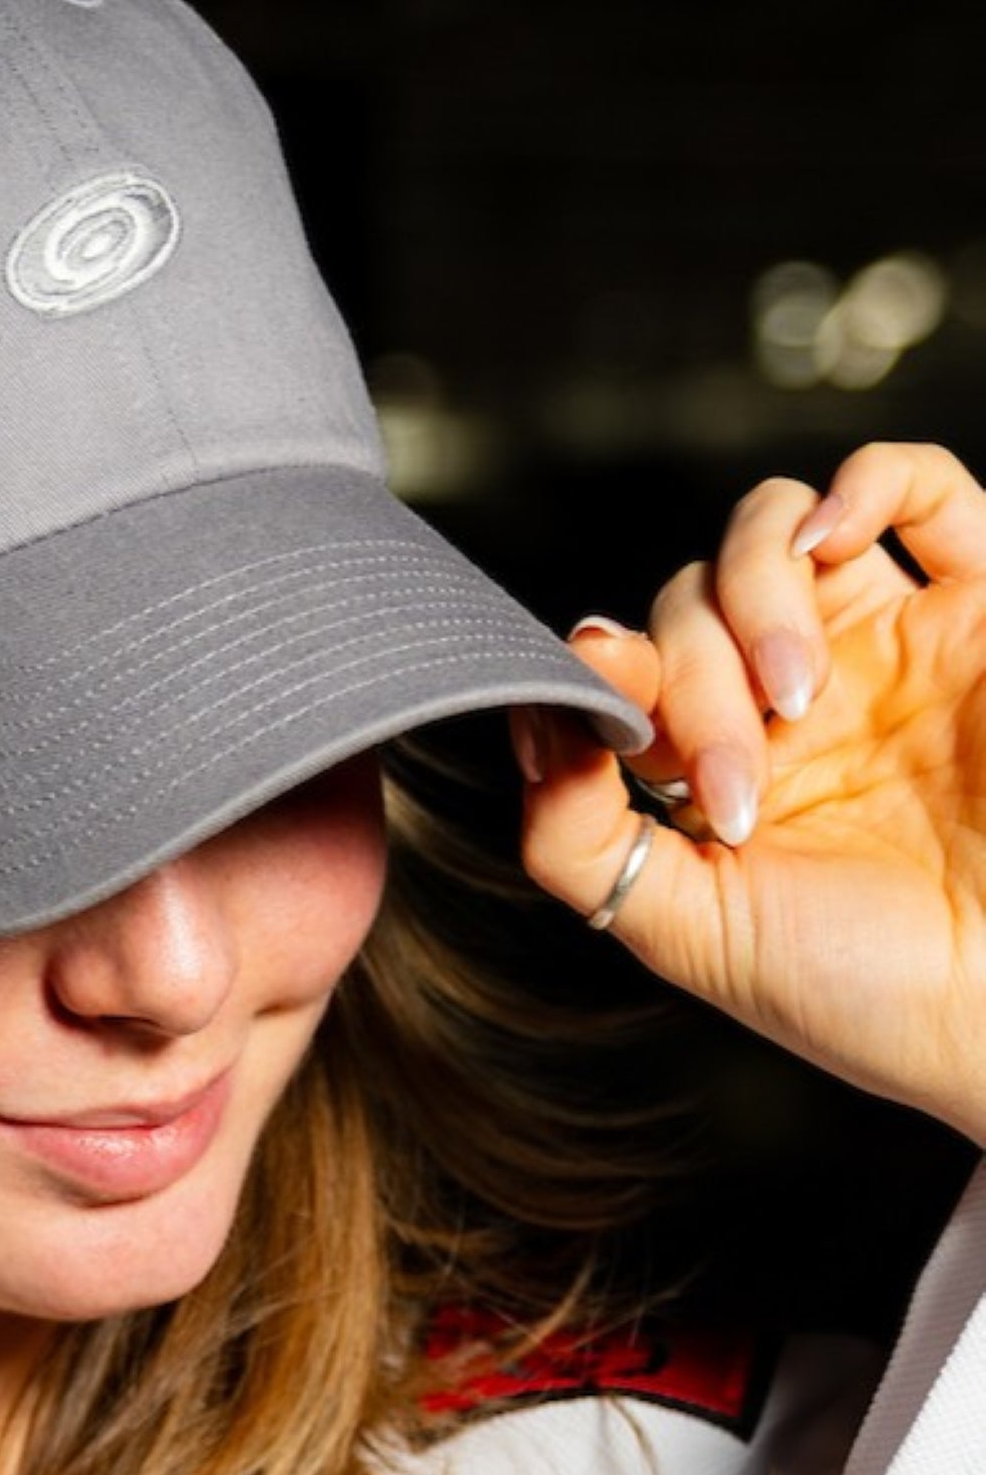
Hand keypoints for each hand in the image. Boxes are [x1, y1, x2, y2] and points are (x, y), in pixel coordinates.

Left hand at [516, 443, 985, 1144]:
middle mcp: (796, 696)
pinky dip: (862, 482)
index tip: (626, 736)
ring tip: (796, 694)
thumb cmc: (868, 992)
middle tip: (742, 788)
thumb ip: (575, 836)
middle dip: (696, 685)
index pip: (632, 667)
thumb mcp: (686, 927)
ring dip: (753, 590)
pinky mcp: (981, 614)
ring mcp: (886, 646)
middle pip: (689, 601)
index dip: (611, 683)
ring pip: (773, 531)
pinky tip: (830, 541)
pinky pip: (921, 490)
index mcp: (721, 762)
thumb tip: (533, 722)